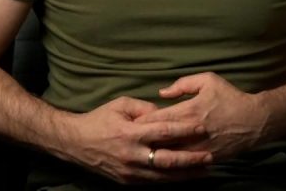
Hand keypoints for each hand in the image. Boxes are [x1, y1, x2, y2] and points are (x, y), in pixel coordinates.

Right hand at [62, 96, 211, 183]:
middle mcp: (132, 154)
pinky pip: (153, 182)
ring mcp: (129, 171)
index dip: (185, 129)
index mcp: (131, 132)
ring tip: (203, 170)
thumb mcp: (122, 104)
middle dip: (191, 159)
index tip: (203, 127)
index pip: (164, 131)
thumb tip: (165, 111)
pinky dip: (170, 181)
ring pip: (163, 176)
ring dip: (185, 174)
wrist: (75, 142)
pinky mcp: (127, 181)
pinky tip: (184, 178)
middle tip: (210, 156)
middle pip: (167, 159)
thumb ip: (145, 108)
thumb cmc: (101, 118)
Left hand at [142, 72, 268, 160]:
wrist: (253, 121)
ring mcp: (196, 149)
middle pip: (158, 139)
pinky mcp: (203, 160)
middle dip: (143, 140)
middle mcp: (190, 132)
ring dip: (154, 154)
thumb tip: (162, 93)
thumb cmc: (229, 97)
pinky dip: (170, 165)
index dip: (141, 121)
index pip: (156, 118)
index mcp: (188, 110)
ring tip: (141, 152)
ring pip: (167, 156)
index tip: (131, 122)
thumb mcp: (208, 80)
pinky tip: (160, 164)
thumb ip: (182, 84)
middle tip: (130, 140)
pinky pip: (182, 166)